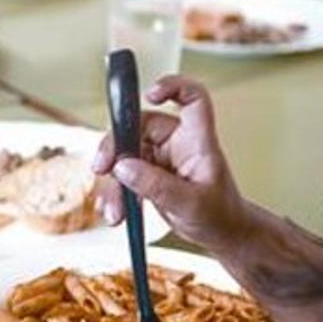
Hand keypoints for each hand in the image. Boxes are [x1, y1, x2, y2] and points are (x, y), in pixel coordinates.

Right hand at [93, 75, 248, 254]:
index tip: (150, 95)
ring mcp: (160, 157)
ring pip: (125, 153)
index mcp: (197, 140)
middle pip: (139, 125)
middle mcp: (176, 142)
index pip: (192, 98)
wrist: (219, 235)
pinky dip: (115, 192)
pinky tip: (114, 211)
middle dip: (115, 147)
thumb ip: (156, 185)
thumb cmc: (218, 215)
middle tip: (103, 169)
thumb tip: (123, 168)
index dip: (173, 87)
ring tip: (115, 211)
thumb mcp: (190, 204)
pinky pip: (122, 174)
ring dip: (113, 181)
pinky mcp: (147, 173)